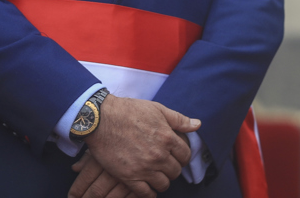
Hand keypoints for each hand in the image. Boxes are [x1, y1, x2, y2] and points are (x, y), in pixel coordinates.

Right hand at [71, 95, 199, 197]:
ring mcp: (144, 167)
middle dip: (173, 169)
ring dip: (162, 181)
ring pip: (163, 184)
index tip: (177, 157)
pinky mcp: (128, 176)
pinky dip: (149, 193)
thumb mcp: (158, 110)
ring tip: (157, 176)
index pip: (185, 155)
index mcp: (168, 138)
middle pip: (176, 171)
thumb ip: (179, 120)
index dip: (183, 157)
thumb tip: (198, 125)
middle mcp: (159, 155)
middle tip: (166, 166)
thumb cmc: (130, 111)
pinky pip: (145, 193)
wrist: (102, 119)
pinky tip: (148, 189)